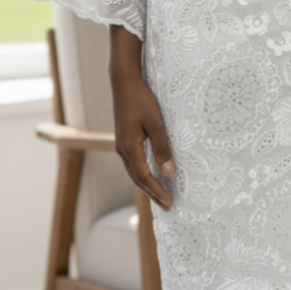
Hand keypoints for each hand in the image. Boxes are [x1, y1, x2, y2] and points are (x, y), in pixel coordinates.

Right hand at [109, 24, 174, 209]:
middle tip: (166, 207)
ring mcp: (121, 145)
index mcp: (129, 148)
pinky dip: (142, 174)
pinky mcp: (123, 139)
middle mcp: (122, 150)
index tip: (169, 203)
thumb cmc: (141, 100)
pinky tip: (150, 175)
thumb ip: (162, 148)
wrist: (124, 82)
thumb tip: (169, 172)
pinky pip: (133, 163)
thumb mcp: (156, 123)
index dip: (156, 191)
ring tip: (159, 197)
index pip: (144, 177)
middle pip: (137, 179)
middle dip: (151, 194)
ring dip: (146, 186)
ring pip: (134, 172)